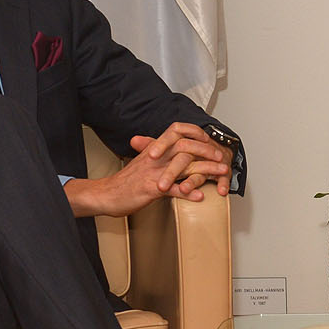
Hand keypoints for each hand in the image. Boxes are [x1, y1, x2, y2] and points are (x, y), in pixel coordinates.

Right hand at [65, 122, 234, 216]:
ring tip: (221, 174)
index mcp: (154, 149)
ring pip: (184, 167)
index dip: (195, 134)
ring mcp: (154, 173)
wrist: (107, 194)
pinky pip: (173, 189)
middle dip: (207, 151)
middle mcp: (155, 158)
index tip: (209, 140)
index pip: (177, 132)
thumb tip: (174, 152)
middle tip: (221, 158)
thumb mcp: (143, 163)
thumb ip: (158, 155)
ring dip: (206, 170)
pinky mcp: (151, 189)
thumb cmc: (126, 182)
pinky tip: (200, 195)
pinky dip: (188, 192)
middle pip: (186, 147)